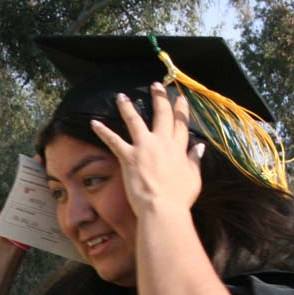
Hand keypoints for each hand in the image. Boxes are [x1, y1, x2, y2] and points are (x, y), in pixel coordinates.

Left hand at [89, 82, 204, 216]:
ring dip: (127, 107)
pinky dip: (103, 131)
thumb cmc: (179, 198)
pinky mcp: (129, 157)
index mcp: (179, 148)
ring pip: (135, 121)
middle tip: (155, 85)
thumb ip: (195, 161)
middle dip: (159, 98)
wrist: (163, 209)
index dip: (180, 109)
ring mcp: (145, 148)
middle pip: (161, 114)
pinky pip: (113, 140)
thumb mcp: (194, 178)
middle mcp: (162, 143)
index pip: (180, 123)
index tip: (180, 97)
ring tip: (121, 97)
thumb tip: (200, 147)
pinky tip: (94, 123)